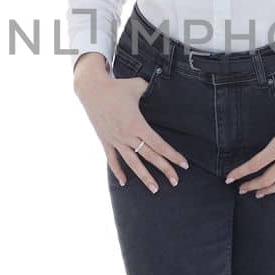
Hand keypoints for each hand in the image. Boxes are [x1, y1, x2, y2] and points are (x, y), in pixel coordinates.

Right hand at [74, 55, 188, 192]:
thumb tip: (163, 87)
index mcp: (137, 124)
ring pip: (132, 162)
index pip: (159, 144)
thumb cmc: (116, 86)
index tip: (183, 165)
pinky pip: (112, 159)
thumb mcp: (138, 86)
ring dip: (144, 177)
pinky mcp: (105, 140)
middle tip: (176, 182)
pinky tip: (124, 183)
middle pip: (149, 156)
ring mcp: (115, 140)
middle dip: (164, 169)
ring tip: (155, 189)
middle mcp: (127, 135)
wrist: (91, 89)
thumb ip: (152, 90)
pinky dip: (118, 171)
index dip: (172, 155)